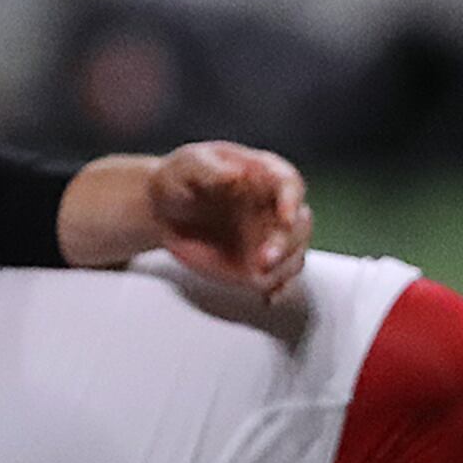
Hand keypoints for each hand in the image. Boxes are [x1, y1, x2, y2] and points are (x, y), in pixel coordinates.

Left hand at [129, 141, 311, 295]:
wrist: (163, 211)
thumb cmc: (178, 178)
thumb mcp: (187, 165)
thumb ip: (209, 168)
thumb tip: (236, 173)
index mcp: (261, 173)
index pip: (289, 182)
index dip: (292, 201)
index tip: (286, 219)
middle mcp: (273, 205)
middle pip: (299, 224)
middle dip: (287, 244)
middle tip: (264, 260)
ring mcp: (269, 235)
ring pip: (295, 254)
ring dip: (283, 269)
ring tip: (255, 277)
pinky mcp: (260, 262)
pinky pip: (281, 279)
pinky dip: (279, 289)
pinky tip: (269, 297)